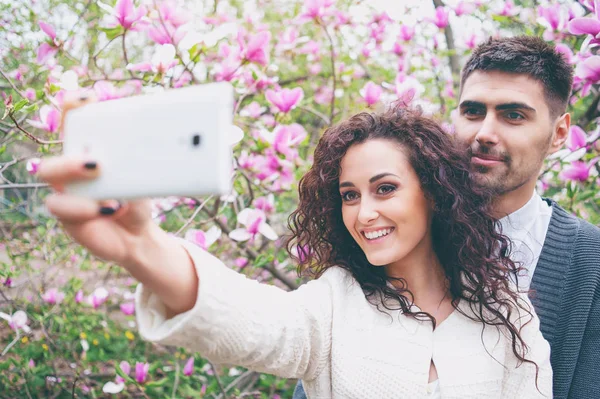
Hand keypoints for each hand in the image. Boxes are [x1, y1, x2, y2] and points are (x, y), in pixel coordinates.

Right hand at [37, 92, 154, 266]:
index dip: (74, 105)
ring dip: (72, 173)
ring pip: (49, 173)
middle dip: (72, 149)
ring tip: (104, 184)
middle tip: (97, 162)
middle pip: (57, 146)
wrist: (138, 234)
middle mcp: (71, 165)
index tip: (89, 98)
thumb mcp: (145, 175)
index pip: (73, 119)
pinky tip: (112, 207)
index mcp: (87, 147)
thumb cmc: (137, 196)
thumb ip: (142, 158)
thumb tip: (165, 140)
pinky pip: (61, 206)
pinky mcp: (67, 214)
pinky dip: (85, 207)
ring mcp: (65, 189)